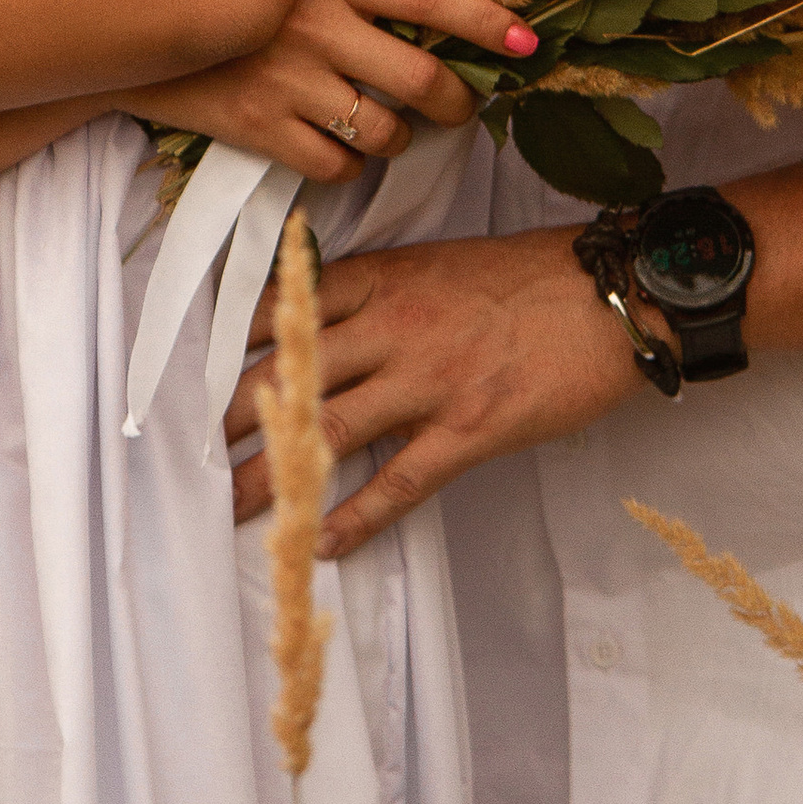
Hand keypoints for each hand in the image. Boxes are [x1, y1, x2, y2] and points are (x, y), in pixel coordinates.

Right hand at [154, 0, 537, 188]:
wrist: (135, 18)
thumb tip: (436, 6)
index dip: (487, 22)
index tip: (529, 43)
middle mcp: (321, 25)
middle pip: (424, 82)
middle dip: (458, 103)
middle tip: (461, 106)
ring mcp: (290, 81)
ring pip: (387, 133)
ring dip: (402, 138)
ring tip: (391, 126)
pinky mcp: (260, 127)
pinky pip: (338, 165)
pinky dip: (351, 163)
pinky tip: (340, 144)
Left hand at [228, 227, 640, 554]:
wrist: (614, 292)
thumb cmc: (533, 274)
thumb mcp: (442, 261)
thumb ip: (384, 289)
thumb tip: (330, 320)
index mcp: (385, 278)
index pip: (286, 303)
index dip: (234, 338)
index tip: (193, 364)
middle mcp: (394, 326)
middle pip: (290, 372)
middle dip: (232, 415)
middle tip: (187, 450)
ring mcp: (429, 381)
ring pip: (328, 432)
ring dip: (273, 475)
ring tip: (232, 508)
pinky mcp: (468, 430)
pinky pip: (397, 483)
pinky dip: (355, 517)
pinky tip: (321, 542)